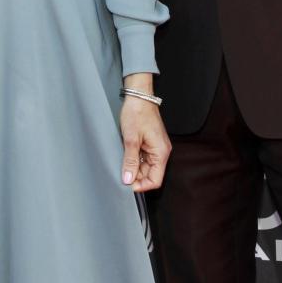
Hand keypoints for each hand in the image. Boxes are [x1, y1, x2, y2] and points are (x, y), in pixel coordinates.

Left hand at [120, 75, 170, 191]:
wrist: (139, 96)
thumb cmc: (137, 113)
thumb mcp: (130, 139)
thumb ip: (130, 161)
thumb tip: (128, 179)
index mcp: (161, 152)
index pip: (155, 180)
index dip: (141, 186)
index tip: (127, 185)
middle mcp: (161, 152)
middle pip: (150, 175)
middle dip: (136, 177)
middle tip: (121, 174)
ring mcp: (156, 148)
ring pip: (146, 168)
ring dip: (134, 169)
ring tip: (122, 162)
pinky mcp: (150, 144)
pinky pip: (143, 159)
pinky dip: (134, 160)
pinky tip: (125, 155)